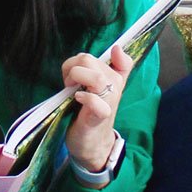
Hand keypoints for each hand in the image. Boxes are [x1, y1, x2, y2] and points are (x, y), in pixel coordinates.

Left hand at [62, 44, 132, 171]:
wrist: (91, 144)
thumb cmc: (87, 112)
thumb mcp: (93, 87)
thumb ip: (96, 68)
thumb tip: (116, 48)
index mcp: (113, 79)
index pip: (124, 61)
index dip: (117, 56)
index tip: (94, 65)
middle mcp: (115, 88)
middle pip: (92, 61)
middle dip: (72, 66)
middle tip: (68, 81)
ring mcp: (109, 102)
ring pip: (98, 78)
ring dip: (76, 78)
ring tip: (70, 89)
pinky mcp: (100, 117)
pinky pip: (96, 102)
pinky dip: (85, 98)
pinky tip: (77, 99)